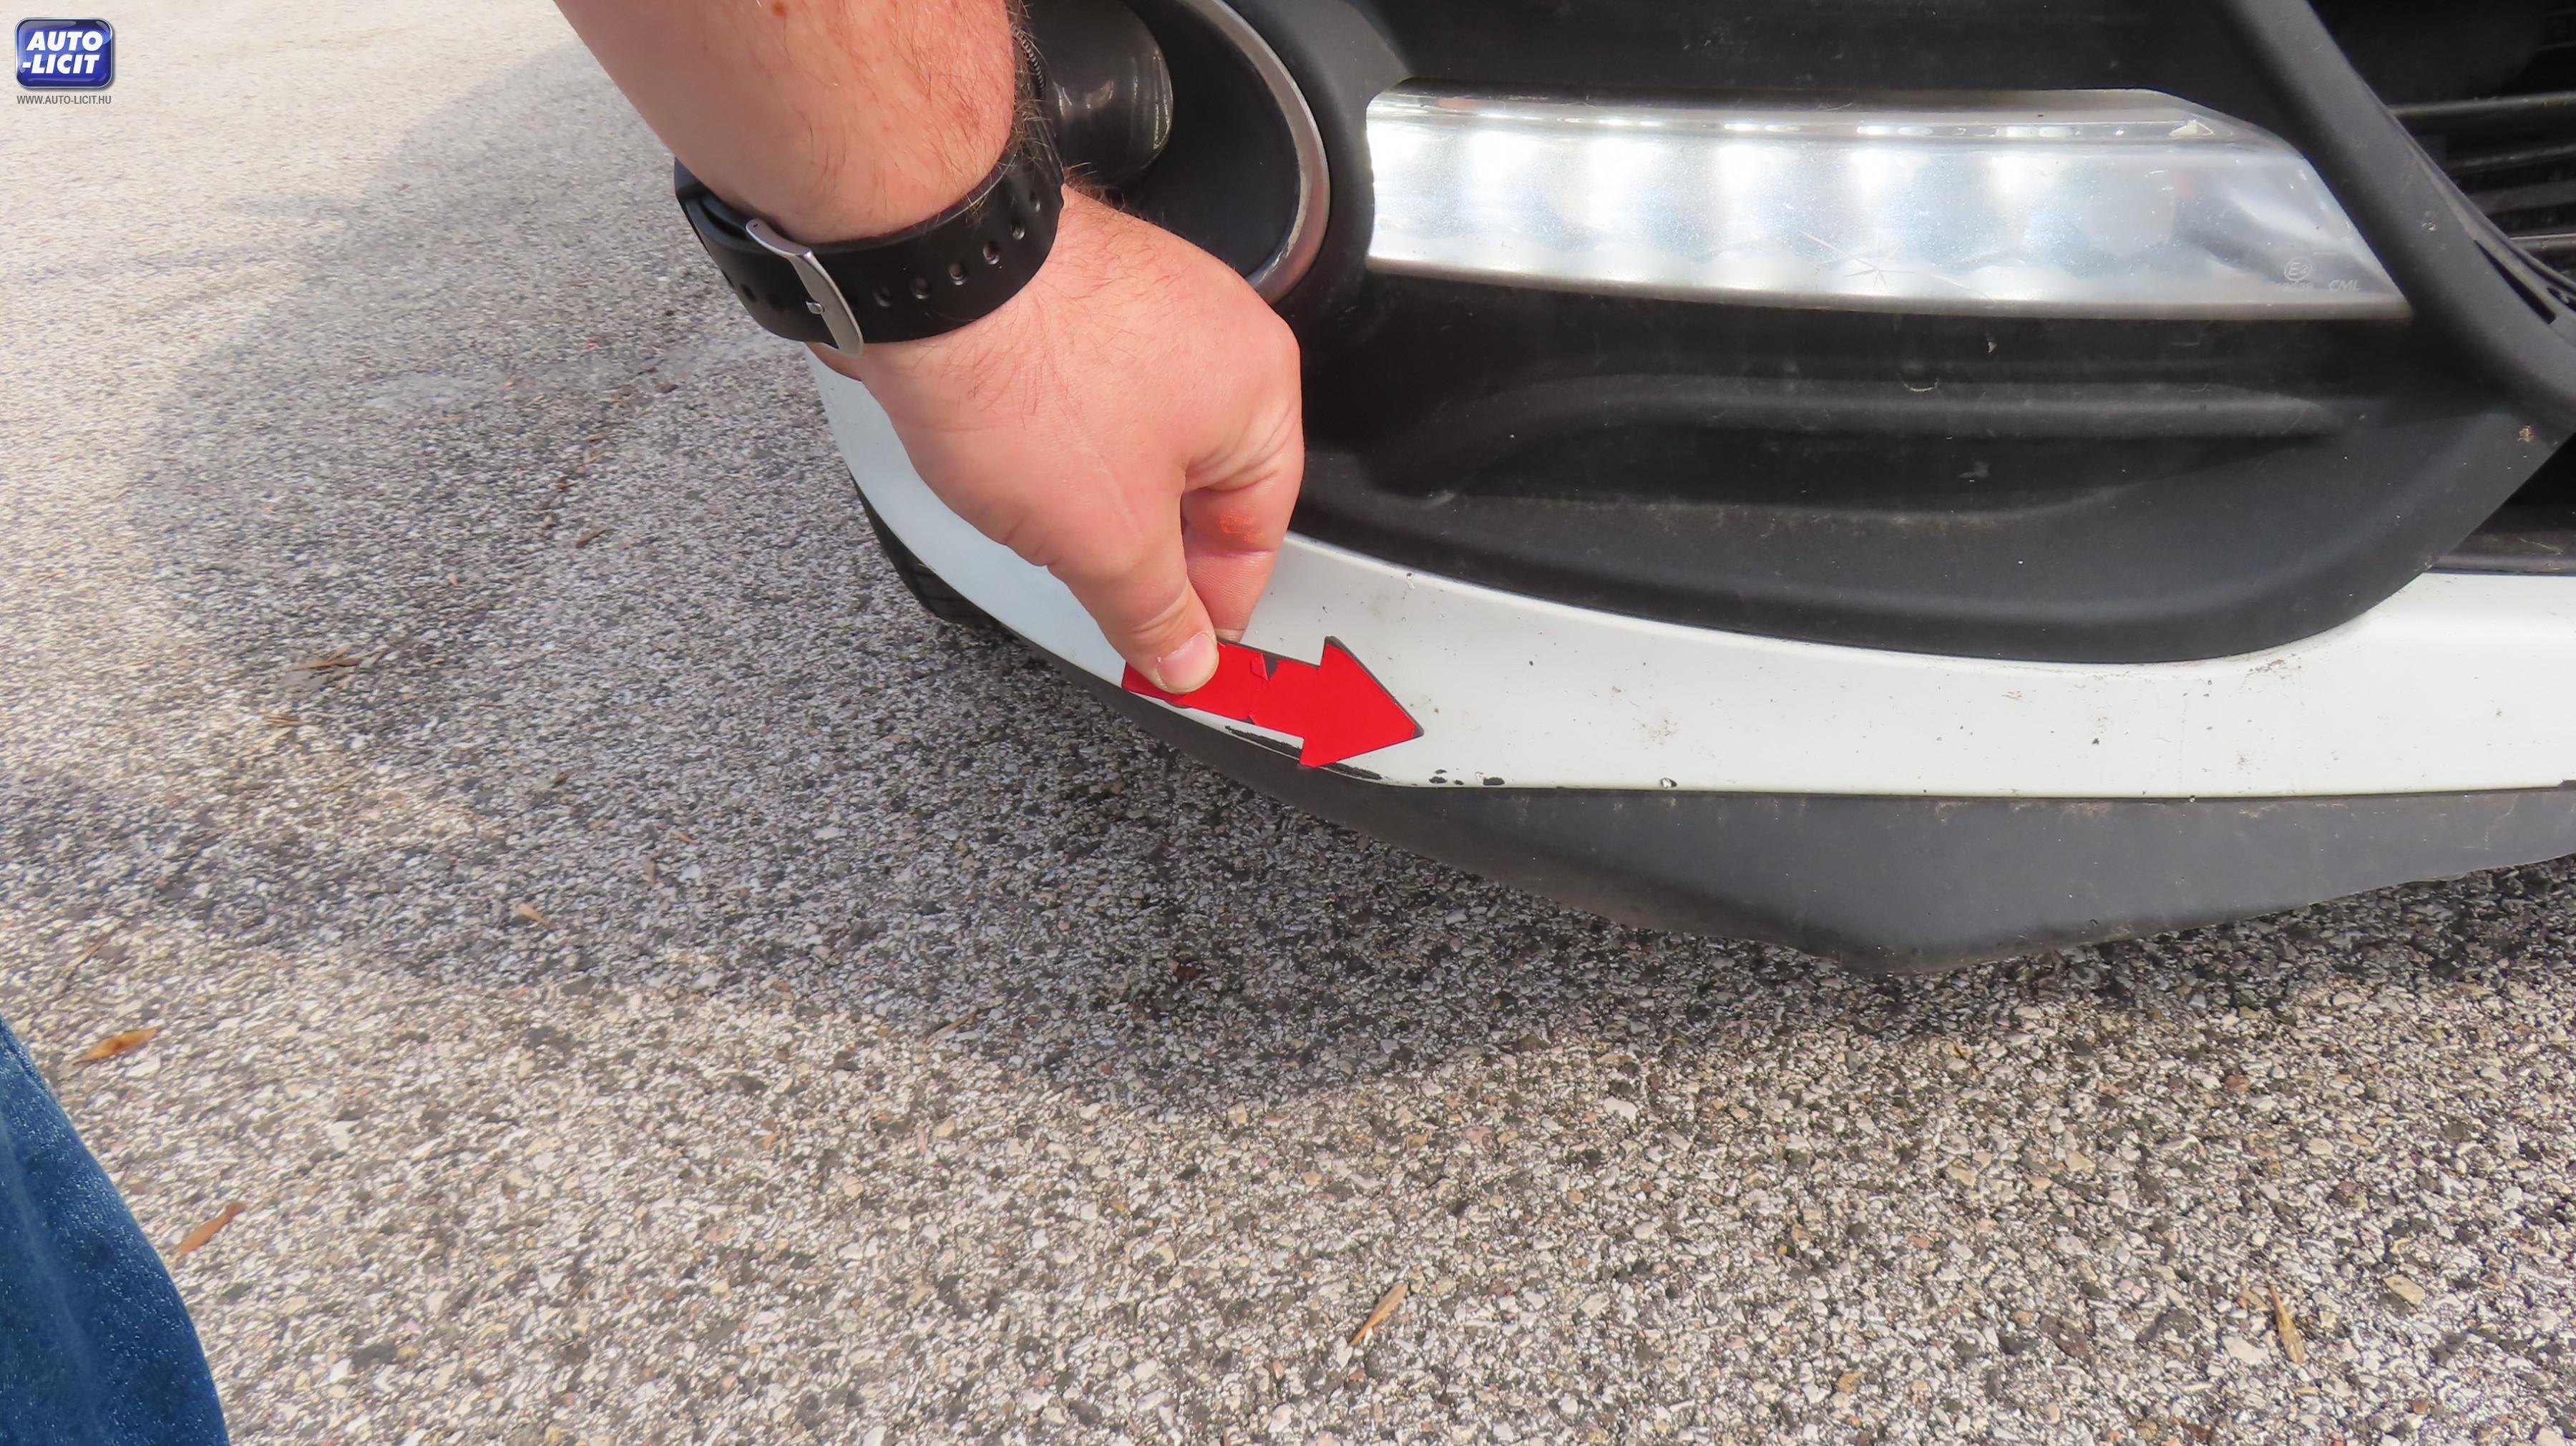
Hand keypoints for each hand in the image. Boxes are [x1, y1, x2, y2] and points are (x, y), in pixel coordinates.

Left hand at [826, 192, 1303, 693]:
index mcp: (1257, 389)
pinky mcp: (1069, 297)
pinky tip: (1012, 464)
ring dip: (1096, 495)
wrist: (928, 276)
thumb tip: (1183, 655)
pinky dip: (1054, 442)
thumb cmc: (1029, 371)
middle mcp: (1212, 334)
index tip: (1177, 649)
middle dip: (1149, 548)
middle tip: (1105, 599)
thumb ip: (1153, 610)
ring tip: (1042, 522)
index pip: (1260, 531)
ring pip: (1136, 440)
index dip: (1215, 604)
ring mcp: (1139, 305)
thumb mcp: (1107, 540)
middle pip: (1200, 484)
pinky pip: (1082, 396)